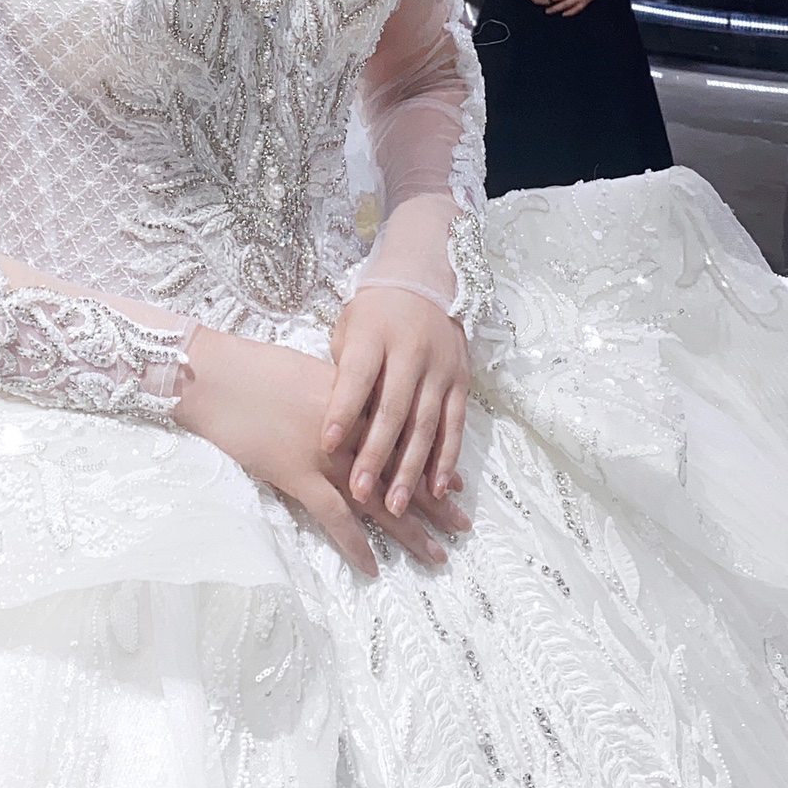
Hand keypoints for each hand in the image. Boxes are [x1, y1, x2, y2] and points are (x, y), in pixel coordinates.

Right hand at [173, 325, 469, 577]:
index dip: (431, 463)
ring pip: (380, 499)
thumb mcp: (310, 374)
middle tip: (463, 524)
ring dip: (411, 530)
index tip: (456, 483)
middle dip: (436, 502)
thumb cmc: (254, 367)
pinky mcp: (297, 475)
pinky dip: (356, 544)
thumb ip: (340, 397)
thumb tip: (356, 415)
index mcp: (357, 401)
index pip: (405, 438)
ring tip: (438, 555)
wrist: (214, 374)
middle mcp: (352, 430)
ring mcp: (326, 455)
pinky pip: (335, 518)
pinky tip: (374, 567)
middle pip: (403, 472)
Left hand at [323, 285, 470, 518]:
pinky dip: (446, 459)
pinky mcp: (461, 381)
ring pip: (425, 425)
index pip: (356, 378)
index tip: (326, 445)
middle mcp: (410, 353)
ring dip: (410, 469)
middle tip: (360, 493)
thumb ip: (342, 373)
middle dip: (375, 455)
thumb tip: (332, 424)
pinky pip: (455, 426)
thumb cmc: (372, 316)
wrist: (421, 283)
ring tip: (394, 505)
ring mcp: (439, 369)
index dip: (341, 412)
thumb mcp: (347, 330)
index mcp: (373, 337)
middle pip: (392, 410)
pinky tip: (437, 489)